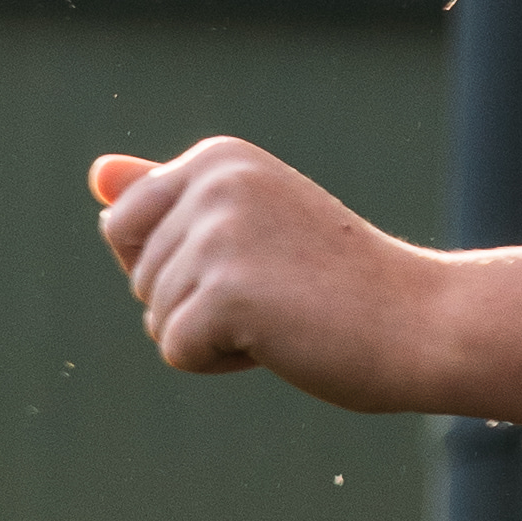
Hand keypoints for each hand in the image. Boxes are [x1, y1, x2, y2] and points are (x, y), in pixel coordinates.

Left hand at [88, 140, 448, 407]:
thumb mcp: (250, 225)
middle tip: (281, 293)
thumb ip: (170, 198)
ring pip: (155, 317)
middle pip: (137, 276)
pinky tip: (281, 340)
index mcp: (217, 158)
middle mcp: (213, 182)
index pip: (123, 224)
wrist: (425, 323)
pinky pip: (177, 351)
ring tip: (285, 313)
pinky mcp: (224, 291)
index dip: (177, 266)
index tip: (257, 261)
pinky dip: (221, 363)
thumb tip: (96, 173)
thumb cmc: (339, 282)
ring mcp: (217, 234)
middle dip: (196, 304)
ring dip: (213, 334)